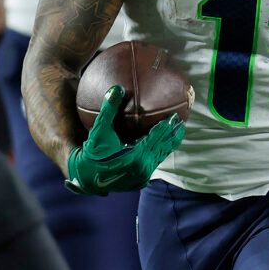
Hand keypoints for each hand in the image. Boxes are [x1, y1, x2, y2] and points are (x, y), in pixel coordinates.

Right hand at [65, 85, 185, 195]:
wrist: (86, 177)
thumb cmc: (92, 153)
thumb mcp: (99, 131)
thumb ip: (109, 110)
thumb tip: (116, 89)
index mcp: (135, 156)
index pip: (155, 138)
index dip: (166, 127)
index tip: (174, 116)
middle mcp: (142, 168)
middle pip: (162, 148)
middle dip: (172, 135)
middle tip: (182, 122)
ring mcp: (142, 176)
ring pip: (160, 157)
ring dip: (169, 144)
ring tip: (178, 133)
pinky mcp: (140, 180)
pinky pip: (154, 164)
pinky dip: (161, 153)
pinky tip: (164, 146)